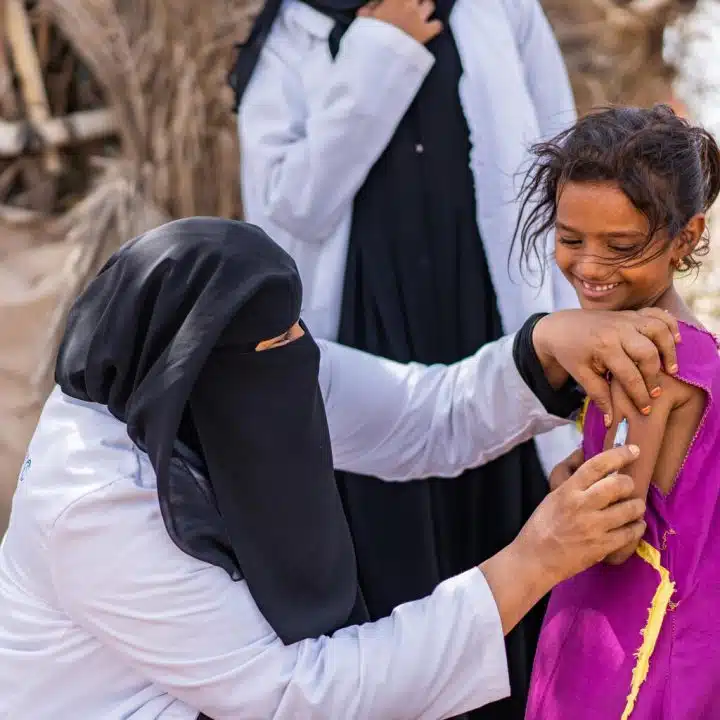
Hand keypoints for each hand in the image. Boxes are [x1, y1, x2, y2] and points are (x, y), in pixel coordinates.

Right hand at [358, 0, 442, 44]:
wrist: (382, 54)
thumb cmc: (371, 36)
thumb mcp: (364, 20)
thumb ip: (369, 10)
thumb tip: (368, 9)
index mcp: (394, 0)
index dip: (397, 2)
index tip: (394, 5)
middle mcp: (409, 5)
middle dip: (414, 1)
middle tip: (409, 8)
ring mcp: (419, 17)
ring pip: (430, 4)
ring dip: (425, 9)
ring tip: (420, 16)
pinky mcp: (426, 32)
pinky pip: (437, 25)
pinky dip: (434, 26)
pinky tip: (429, 29)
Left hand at [533, 308, 679, 426]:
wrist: (561, 327)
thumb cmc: (571, 353)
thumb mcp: (581, 375)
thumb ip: (598, 395)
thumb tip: (612, 421)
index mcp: (604, 347)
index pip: (629, 375)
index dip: (639, 395)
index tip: (645, 409)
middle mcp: (618, 331)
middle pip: (648, 352)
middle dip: (654, 375)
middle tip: (655, 392)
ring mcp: (626, 319)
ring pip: (658, 330)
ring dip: (669, 349)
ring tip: (671, 369)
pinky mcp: (632, 314)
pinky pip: (657, 314)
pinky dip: (670, 325)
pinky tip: (676, 340)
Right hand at [551, 449, 641, 564]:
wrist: (535, 558)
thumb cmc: (542, 526)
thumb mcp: (553, 497)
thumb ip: (572, 480)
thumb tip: (584, 456)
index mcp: (568, 490)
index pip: (597, 465)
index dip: (619, 454)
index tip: (633, 450)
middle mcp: (582, 505)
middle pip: (618, 485)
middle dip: (629, 483)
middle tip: (628, 486)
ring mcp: (594, 527)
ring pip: (630, 509)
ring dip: (637, 506)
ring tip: (634, 507)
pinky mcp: (602, 546)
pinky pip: (630, 533)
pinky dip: (637, 527)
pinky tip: (634, 525)